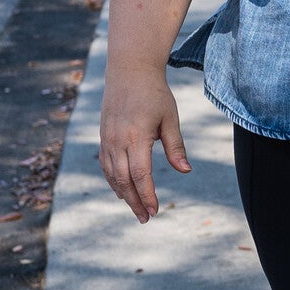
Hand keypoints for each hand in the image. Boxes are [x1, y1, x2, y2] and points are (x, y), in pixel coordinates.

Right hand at [99, 71, 190, 220]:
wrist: (130, 71)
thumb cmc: (155, 94)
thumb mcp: (170, 119)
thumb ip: (176, 147)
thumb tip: (186, 171)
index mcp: (136, 137)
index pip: (141, 175)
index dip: (147, 196)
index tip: (155, 211)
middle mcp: (117, 141)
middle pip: (124, 180)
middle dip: (135, 202)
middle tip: (146, 219)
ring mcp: (107, 139)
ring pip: (112, 175)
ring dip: (123, 194)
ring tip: (135, 209)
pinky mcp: (103, 136)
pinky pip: (106, 164)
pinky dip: (113, 180)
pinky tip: (122, 190)